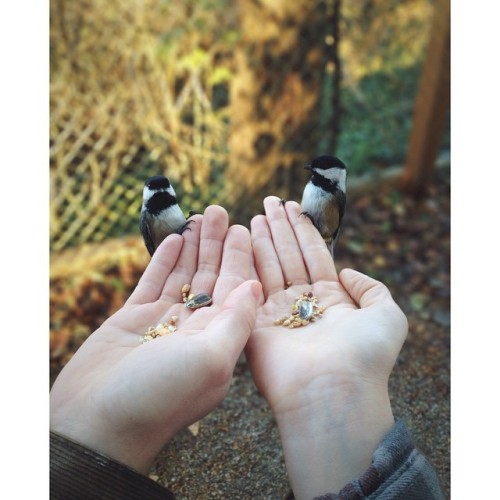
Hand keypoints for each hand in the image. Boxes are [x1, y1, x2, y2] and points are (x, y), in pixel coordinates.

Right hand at [50, 206, 260, 473]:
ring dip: (192, 246)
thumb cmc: (158, 398)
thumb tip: (256, 285)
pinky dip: (164, 261)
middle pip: (211, 278)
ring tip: (199, 216)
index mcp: (218, 341)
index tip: (245, 227)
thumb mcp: (210, 360)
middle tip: (220, 211)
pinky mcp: (134, 321)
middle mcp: (194, 331)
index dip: (240, 257)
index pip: (236, 290)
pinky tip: (175, 239)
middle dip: (216, 244)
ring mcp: (163, 324)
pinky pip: (154, 283)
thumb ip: (236, 321)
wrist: (97, 423)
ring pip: (183, 276)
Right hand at [246, 197, 407, 498]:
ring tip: (258, 211)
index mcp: (331, 301)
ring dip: (264, 237)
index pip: (314, 256)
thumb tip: (348, 272)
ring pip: (270, 266)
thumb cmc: (365, 356)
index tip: (293, 207)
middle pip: (289, 256)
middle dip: (281, 228)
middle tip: (270, 200)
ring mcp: (277, 313)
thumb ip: (373, 288)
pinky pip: (251, 284)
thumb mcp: (387, 316)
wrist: (334, 391)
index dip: (304, 231)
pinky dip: (248, 259)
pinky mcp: (255, 322)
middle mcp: (302, 304)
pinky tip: (244, 236)